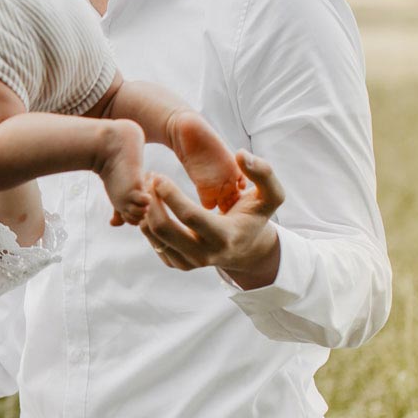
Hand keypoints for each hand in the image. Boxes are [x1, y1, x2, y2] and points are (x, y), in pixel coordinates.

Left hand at [138, 150, 285, 286]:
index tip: (158, 176)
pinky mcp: (177, 264)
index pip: (189, 216)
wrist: (247, 248)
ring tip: (148, 188)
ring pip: (154, 237)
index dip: (170, 195)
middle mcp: (205, 254)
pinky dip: (146, 222)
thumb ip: (264, 173)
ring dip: (146, 209)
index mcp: (225, 237)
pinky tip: (152, 204)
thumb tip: (241, 154)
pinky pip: (153, 243)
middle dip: (151, 201)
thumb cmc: (255, 215)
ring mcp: (189, 262)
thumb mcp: (271, 196)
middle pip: (164, 229)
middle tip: (148, 178)